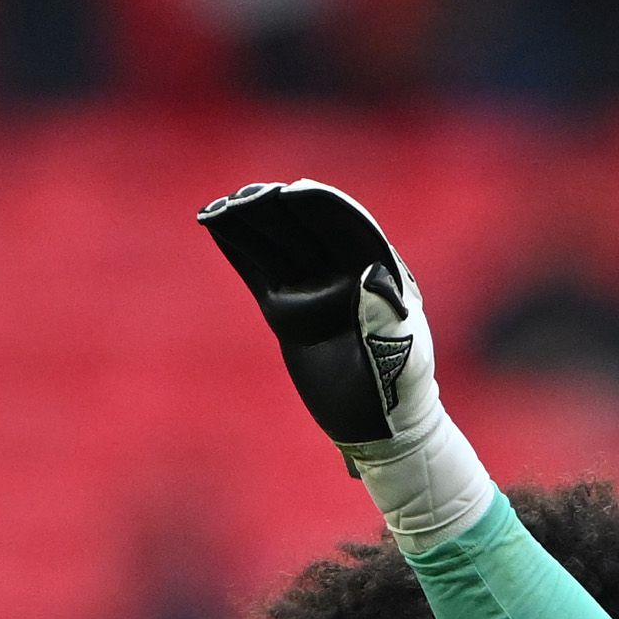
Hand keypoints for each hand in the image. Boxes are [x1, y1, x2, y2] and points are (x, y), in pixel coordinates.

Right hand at [197, 179, 432, 449]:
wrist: (380, 425)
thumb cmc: (401, 392)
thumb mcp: (400, 357)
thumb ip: (385, 315)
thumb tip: (372, 273)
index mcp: (378, 274)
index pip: (348, 230)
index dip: (322, 208)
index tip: (294, 192)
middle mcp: (344, 274)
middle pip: (306, 230)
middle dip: (277, 210)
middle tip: (247, 197)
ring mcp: (313, 290)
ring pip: (277, 246)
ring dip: (251, 223)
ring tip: (222, 205)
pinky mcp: (288, 311)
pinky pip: (258, 272)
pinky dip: (238, 248)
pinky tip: (216, 224)